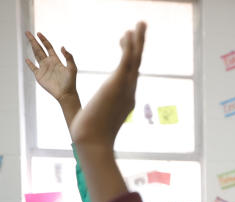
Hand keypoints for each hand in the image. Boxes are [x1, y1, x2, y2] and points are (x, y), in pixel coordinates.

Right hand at [25, 31, 80, 127]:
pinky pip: (33, 68)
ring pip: (36, 55)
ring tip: (28, 40)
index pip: (48, 47)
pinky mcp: (39, 75)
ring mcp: (44, 68)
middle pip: (39, 49)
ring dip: (31, 47)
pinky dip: (29, 63)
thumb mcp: (72, 68)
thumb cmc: (71, 82)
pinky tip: (26, 59)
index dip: (44, 40)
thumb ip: (69, 57)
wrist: (66, 94)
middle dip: (34, 41)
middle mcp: (49, 63)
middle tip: (28, 32)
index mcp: (56, 60)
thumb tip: (62, 47)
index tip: (39, 33)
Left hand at [70, 22, 144, 150]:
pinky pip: (126, 61)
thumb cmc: (90, 135)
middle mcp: (130, 91)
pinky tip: (127, 34)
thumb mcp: (96, 120)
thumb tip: (95, 119)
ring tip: (139, 24)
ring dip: (137, 40)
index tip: (126, 41)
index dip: (129, 54)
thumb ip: (98, 115)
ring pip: (134, 59)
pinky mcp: (117, 84)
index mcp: (126, 98)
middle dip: (139, 44)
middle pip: (137, 62)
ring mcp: (125, 88)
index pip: (129, 72)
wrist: (92, 140)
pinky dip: (128, 47)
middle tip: (141, 26)